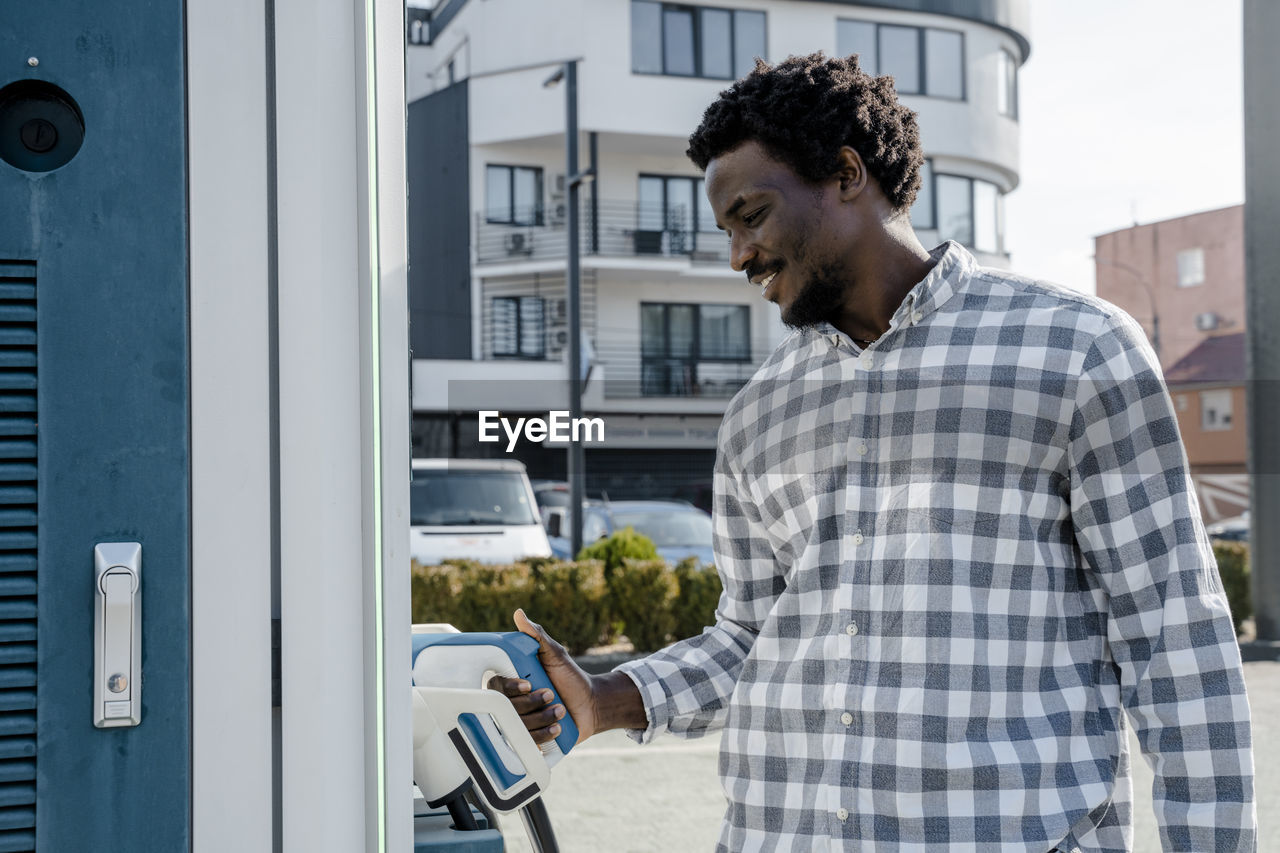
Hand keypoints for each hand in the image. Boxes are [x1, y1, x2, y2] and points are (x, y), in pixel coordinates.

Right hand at [488, 609, 599, 744]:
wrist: (591, 705)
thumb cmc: (572, 677)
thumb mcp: (556, 654)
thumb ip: (537, 636)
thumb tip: (519, 614)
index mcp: (513, 681)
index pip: (497, 687)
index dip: (511, 688)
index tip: (529, 684)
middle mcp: (512, 702)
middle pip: (506, 708)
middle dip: (533, 703)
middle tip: (552, 695)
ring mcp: (520, 723)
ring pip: (518, 726)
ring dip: (543, 718)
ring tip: (560, 711)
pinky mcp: (530, 740)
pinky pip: (527, 743)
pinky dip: (544, 735)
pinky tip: (557, 728)